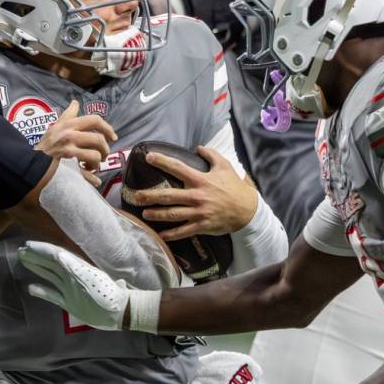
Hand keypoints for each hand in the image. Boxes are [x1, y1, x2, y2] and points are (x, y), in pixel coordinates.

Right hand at [17, 240, 128, 330]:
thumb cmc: (107, 294)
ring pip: (50, 276)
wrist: (118, 313)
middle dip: (36, 256)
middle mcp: (71, 276)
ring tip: (24, 261)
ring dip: (37, 268)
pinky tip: (31, 288)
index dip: (41, 250)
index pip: (56, 255)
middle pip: (50, 263)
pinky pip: (52, 295)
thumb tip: (57, 254)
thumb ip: (73, 267)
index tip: (28, 245)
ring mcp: (69, 289)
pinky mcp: (69, 303)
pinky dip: (41, 291)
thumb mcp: (90, 279)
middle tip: (21, 251)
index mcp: (76, 268)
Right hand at [36, 100, 116, 177]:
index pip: (94, 120)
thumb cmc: (44, 146)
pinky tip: (94, 181)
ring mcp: (68, 152)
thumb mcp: (54, 127)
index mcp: (68, 125)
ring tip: (92, 166)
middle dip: (105, 149)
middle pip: (99, 140)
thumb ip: (67, 115)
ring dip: (97, 163)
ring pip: (95, 156)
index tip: (113, 137)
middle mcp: (69, 136)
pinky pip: (87, 173)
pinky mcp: (67, 167)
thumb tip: (75, 103)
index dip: (107, 128)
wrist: (29, 164)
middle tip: (103, 155)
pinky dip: (93, 179)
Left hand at [124, 146, 258, 239]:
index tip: (149, 157)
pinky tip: (160, 235)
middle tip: (136, 195)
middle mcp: (197, 196)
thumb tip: (198, 147)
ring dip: (157, 214)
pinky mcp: (202, 226)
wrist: (247, 210)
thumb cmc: (235, 187)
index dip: (162, 162)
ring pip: (173, 214)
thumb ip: (211, 155)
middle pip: (169, 195)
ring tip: (144, 213)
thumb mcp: (225, 167)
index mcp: (201, 180)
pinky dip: (171, 234)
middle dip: (150, 195)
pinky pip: (183, 231)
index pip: (178, 168)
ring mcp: (199, 212)